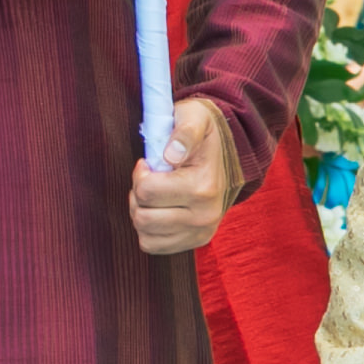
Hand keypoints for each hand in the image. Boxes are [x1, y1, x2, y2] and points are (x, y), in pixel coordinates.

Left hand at [129, 95, 240, 255]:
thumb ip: (183, 132)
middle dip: (138, 194)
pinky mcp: (196, 242)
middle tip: (151, 179)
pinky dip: (148, 230)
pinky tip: (159, 210)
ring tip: (154, 195)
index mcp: (204, 186)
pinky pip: (153, 246)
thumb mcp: (194, 118)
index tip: (150, 163)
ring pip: (145, 233)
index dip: (140, 173)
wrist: (225, 154)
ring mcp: (202, 232)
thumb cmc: (201, 134)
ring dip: (141, 212)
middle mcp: (205, 215)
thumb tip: (171, 156)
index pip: (146, 190)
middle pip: (142, 216)